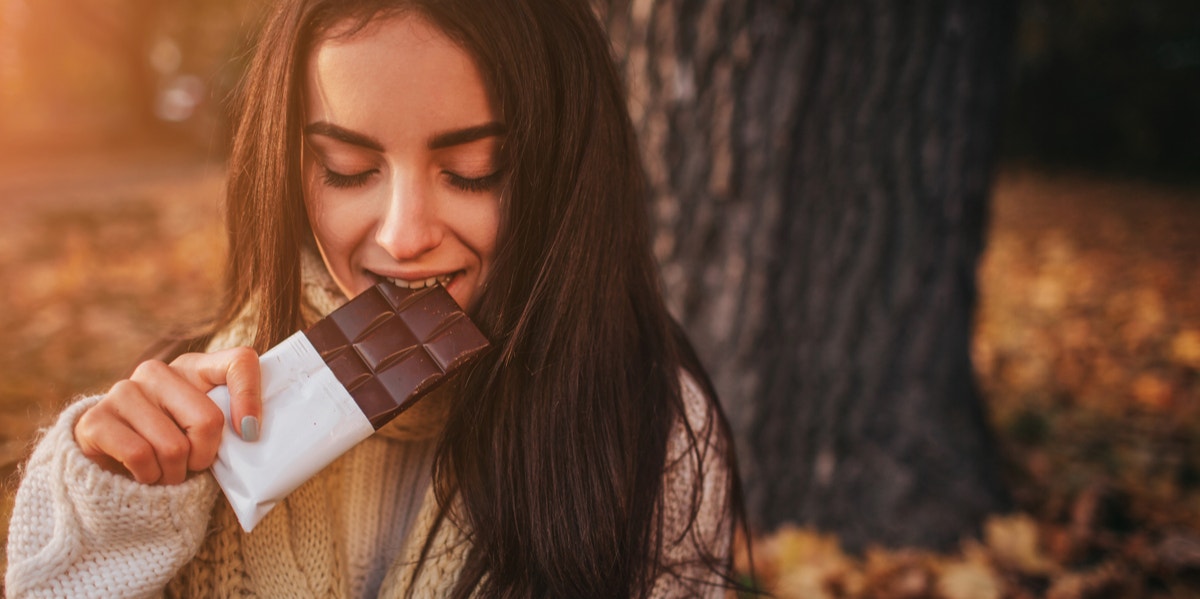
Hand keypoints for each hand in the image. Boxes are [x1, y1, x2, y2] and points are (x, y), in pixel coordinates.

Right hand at [74, 347, 262, 484]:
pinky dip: (149, 477)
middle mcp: (158, 371)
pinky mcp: (95, 420)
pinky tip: (143, 476)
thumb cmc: (174, 448)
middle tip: (193, 466)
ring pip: (173, 446)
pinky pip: (140, 456)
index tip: (250, 433)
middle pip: (208, 419)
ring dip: (175, 474)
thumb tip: (252, 435)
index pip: (239, 361)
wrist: (111, 468)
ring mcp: (124, 391)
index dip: (250, 396)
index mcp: (195, 367)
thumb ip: (229, 426)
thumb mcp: (206, 433)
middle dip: (205, 456)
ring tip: (166, 473)